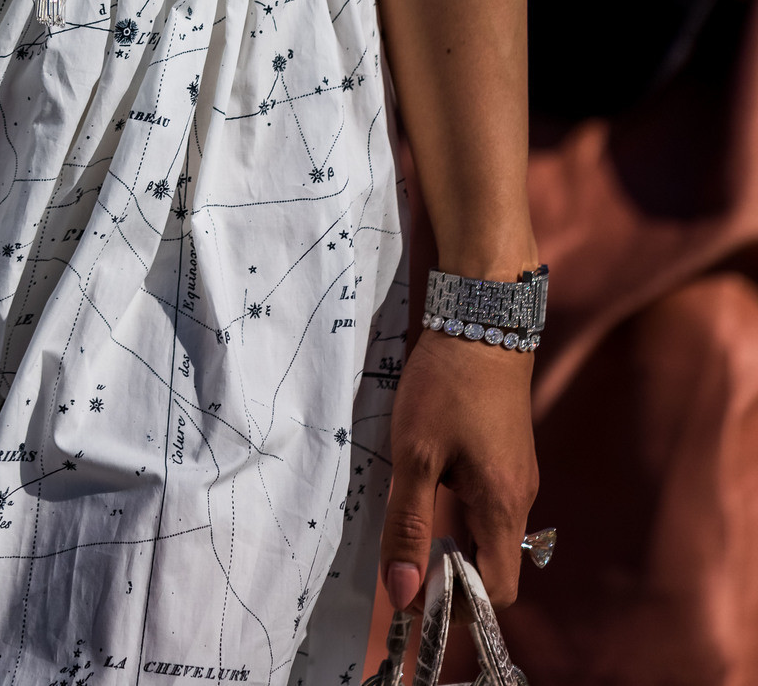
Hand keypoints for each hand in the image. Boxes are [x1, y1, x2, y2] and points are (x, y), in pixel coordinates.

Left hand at [378, 330, 538, 609]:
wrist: (482, 318)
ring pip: (490, 535)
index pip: (498, 592)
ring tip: (412, 518)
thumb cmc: (447, 385)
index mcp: (503, 508)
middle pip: (495, 567)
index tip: (417, 588)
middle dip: (452, 577)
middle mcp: (521, 500)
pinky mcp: (509, 457)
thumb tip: (402, 592)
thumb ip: (408, 526)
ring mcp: (518, 477)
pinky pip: (490, 505)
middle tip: (406, 557)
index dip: (458, 603)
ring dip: (454, 542)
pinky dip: (461, 514)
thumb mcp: (415, 455)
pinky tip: (430, 484)